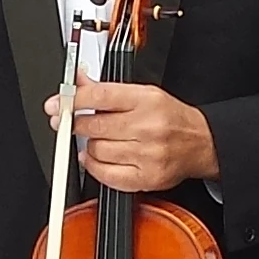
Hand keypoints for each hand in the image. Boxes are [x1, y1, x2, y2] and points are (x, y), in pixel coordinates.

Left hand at [44, 72, 218, 192]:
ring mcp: (147, 154)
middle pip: (94, 125)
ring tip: (95, 140)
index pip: (100, 95)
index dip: (73, 99)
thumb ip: (107, 89)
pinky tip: (96, 158)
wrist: (201, 143)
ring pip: (96, 150)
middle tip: (69, 122)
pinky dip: (94, 167)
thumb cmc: (170, 118)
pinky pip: (106, 175)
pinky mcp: (146, 178)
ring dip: (88, 146)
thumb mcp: (143, 93)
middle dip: (75, 124)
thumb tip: (77, 80)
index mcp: (147, 100)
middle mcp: (148, 126)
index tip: (56, 103)